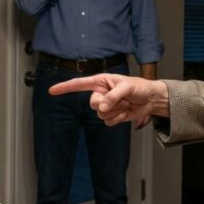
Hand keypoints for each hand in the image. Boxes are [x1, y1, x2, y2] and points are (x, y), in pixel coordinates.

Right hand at [49, 73, 169, 125]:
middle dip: (106, 104)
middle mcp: (100, 93)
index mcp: (100, 82)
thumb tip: (101, 107)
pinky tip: (126, 112)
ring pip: (100, 114)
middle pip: (92, 103)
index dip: (64, 87)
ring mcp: (105, 106)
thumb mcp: (127, 87)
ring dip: (116, 111)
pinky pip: (108, 122)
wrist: (151, 99)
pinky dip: (118, 118)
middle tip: (121, 100)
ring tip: (126, 104)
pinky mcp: (112, 116)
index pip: (79, 84)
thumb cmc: (140, 87)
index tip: (52, 91)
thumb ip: (113, 96)